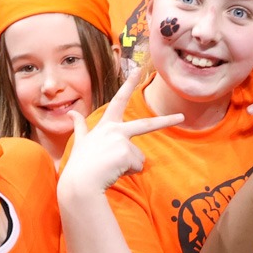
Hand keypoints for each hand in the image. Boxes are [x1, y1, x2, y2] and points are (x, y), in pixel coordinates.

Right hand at [57, 77, 183, 193]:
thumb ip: (79, 126)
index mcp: (106, 125)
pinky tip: (114, 172)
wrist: (80, 182)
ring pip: (139, 157)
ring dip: (129, 166)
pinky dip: (128, 172)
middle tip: (181, 117)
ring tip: (111, 168)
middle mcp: (115, 129)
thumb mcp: (80, 142)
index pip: (118, 100)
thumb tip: (70, 113)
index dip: (128, 84)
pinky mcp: (127, 153)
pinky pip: (137, 166)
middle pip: (146, 124)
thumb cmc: (81, 164)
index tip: (138, 70)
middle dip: (167, 120)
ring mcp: (121, 140)